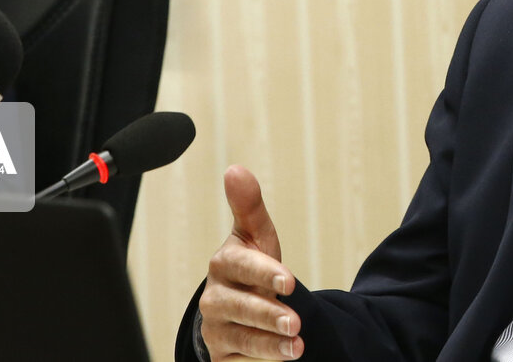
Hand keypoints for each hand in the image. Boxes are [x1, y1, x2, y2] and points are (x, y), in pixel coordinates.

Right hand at [199, 165, 303, 360]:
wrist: (243, 307)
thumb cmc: (254, 265)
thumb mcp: (257, 236)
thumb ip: (249, 206)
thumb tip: (235, 169)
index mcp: (224, 263)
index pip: (241, 266)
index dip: (265, 273)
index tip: (290, 282)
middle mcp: (215, 297)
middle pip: (240, 307)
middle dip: (268, 314)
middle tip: (296, 322)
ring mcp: (217, 329)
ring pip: (242, 338)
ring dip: (269, 344)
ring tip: (297, 347)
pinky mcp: (222, 356)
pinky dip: (261, 361)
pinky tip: (283, 359)